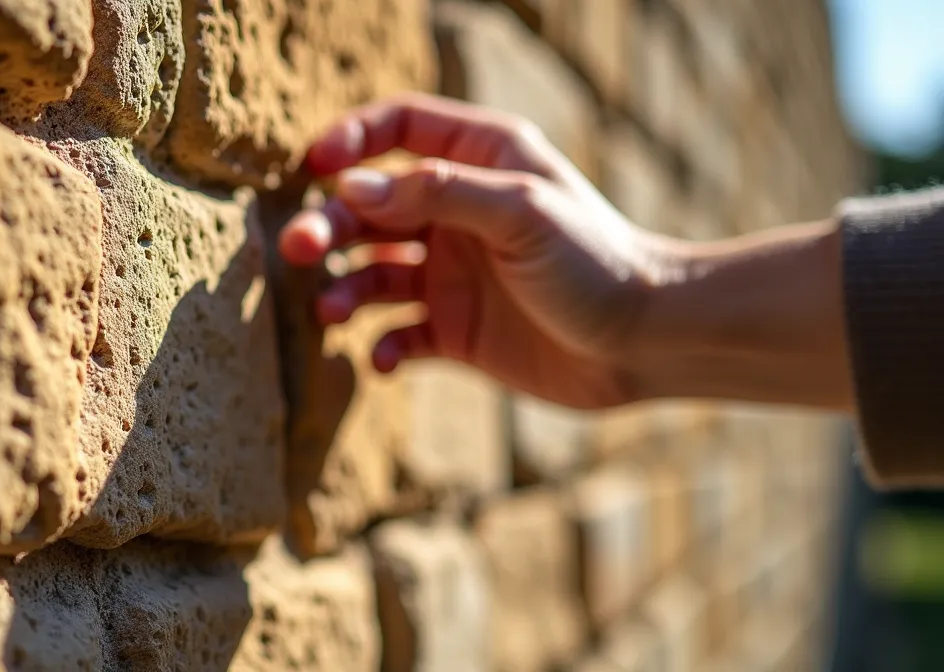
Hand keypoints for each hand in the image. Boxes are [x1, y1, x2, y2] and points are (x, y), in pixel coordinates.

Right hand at [278, 94, 677, 409]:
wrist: (647, 343)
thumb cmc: (596, 260)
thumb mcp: (520, 210)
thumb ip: (436, 191)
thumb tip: (350, 187)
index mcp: (479, 161)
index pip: (398, 129)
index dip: (349, 140)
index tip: (313, 168)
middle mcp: (458, 214)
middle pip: (369, 207)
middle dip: (328, 226)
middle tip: (296, 249)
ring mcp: (453, 274)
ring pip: (373, 274)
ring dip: (344, 290)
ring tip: (330, 312)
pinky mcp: (456, 331)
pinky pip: (399, 336)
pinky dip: (381, 348)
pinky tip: (382, 360)